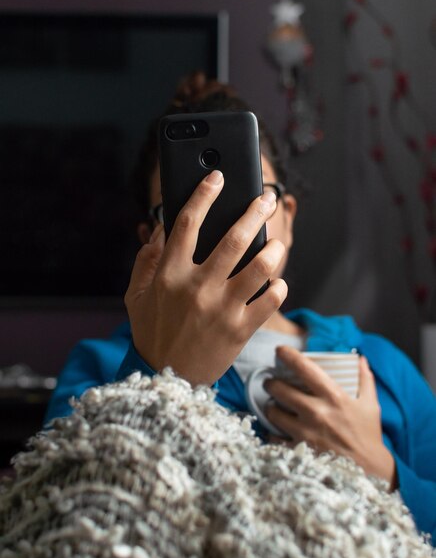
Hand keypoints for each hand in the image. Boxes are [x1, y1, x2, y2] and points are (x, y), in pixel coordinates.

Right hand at [124, 170, 287, 385]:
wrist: (168, 380)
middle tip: (266, 198)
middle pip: (234, 237)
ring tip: (277, 241)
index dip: (204, 194)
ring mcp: (222, 308)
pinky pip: (270, 300)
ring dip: (274, 247)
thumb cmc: (152, 334)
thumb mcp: (136, 297)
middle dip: (254, 210)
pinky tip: (276, 282)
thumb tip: (161, 230)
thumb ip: (146, 261)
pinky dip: (278, 287)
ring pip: (260, 266)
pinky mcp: (241, 329)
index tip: (217, 178)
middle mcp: (198, 287)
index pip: (187, 223)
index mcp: (169, 274)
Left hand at [265, 347, 396, 489]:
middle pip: (279, 389)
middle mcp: (316, 412)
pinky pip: (274, 437)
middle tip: (272, 383)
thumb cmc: (368, 435)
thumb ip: (365, 379)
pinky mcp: (298, 450)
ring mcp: (305, 432)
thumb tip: (360, 359)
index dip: (288, 355)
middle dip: (271, 383)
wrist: (368, 471)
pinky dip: (273, 432)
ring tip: (274, 405)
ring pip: (273, 412)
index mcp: (334, 397)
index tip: (279, 350)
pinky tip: (278, 430)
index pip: (304, 368)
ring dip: (271, 406)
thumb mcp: (371, 405)